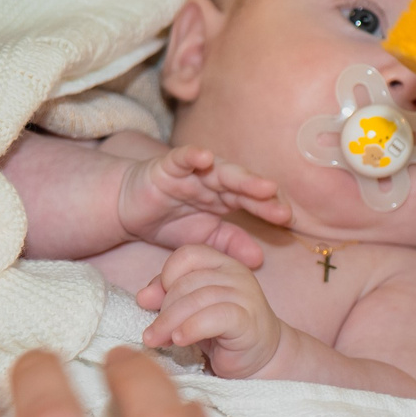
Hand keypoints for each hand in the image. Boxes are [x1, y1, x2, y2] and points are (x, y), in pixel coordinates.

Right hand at [116, 146, 291, 264]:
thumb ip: (230, 244)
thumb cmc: (168, 221)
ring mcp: (192, 172)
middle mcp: (213, 181)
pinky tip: (205, 158)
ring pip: (219, 171)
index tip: (287, 219)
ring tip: (261, 185)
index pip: (251, 201)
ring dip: (240, 177)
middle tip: (280, 203)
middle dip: (260, 193)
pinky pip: (182, 158)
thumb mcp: (202, 239)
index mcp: (225, 197)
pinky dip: (193, 157)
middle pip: (241, 185)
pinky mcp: (167, 166)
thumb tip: (259, 259)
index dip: (268, 208)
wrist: (128, 210)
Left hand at [137, 245, 285, 377]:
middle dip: (163, 309)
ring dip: (170, 322)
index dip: (166, 276)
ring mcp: (246, 295)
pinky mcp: (248, 320)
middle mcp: (236, 273)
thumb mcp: (190, 309)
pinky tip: (179, 341)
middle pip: (187, 282)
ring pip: (197, 299)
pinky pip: (214, 317)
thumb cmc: (221, 332)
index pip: (187, 255)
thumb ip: (168, 296)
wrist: (261, 358)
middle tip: (151, 334)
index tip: (154, 302)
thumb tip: (142, 296)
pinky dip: (191, 329)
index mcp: (221, 263)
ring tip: (157, 341)